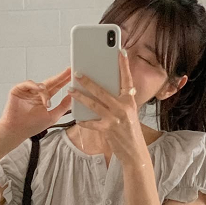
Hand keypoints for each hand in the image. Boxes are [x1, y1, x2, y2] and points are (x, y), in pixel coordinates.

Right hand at [0, 66, 72, 140]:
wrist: (17, 131)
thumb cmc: (31, 126)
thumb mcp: (52, 117)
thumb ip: (63, 106)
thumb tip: (72, 97)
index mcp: (44, 99)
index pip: (56, 87)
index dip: (64, 81)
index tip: (73, 76)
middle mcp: (36, 94)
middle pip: (50, 82)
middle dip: (60, 77)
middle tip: (69, 71)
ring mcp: (27, 91)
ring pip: (40, 85)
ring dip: (45, 91)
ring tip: (47, 102)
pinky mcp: (18, 90)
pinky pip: (28, 84)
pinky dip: (34, 85)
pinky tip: (39, 89)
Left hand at [68, 51, 148, 168]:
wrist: (134, 152)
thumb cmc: (130, 131)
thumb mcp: (129, 113)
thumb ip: (120, 101)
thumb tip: (106, 90)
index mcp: (130, 101)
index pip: (127, 79)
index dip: (124, 65)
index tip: (120, 52)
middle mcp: (124, 107)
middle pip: (103, 90)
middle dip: (89, 81)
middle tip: (78, 73)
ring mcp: (116, 118)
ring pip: (94, 104)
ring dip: (81, 96)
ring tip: (71, 90)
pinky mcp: (108, 129)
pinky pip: (92, 123)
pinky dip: (83, 120)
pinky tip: (76, 116)